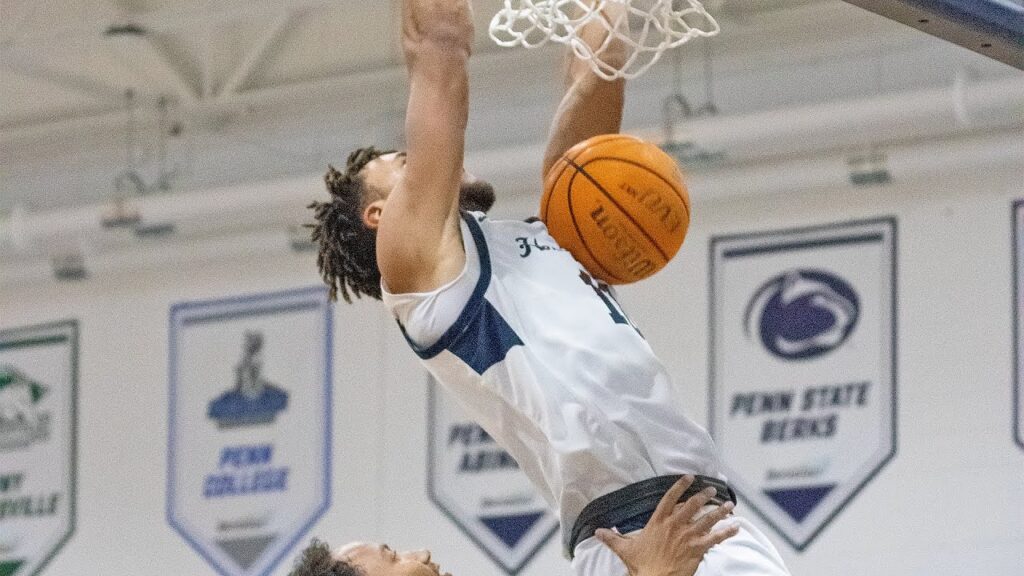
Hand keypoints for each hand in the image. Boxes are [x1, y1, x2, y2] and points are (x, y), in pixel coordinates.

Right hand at [595, 476, 738, 575]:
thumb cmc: (642, 566)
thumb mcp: (625, 550)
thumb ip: (612, 538)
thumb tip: (597, 531)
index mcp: (658, 522)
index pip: (669, 498)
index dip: (680, 486)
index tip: (689, 476)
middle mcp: (675, 525)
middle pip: (692, 505)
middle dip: (704, 496)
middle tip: (712, 489)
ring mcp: (688, 536)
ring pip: (707, 519)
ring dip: (719, 511)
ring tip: (729, 504)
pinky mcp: (698, 548)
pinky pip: (716, 538)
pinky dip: (727, 532)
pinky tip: (736, 527)